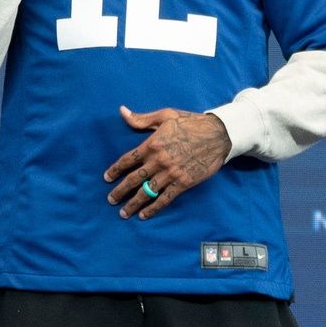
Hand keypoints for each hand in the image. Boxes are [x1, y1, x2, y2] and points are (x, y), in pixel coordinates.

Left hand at [104, 106, 231, 219]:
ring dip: (133, 204)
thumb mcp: (166, 115)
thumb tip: (122, 111)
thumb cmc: (191, 122)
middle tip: (110, 200)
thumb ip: (141, 118)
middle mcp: (159, 161)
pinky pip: (165, 198)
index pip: (127, 160)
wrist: (218, 134)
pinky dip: (154, 208)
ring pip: (147, 192)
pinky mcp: (183, 183)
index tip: (107, 178)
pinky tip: (144, 215)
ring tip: (123, 213)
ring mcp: (171, 173)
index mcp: (152, 144)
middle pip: (133, 179)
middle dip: (120, 191)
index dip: (115, 170)